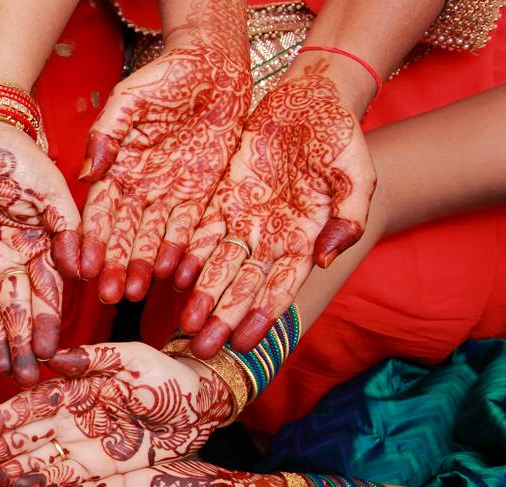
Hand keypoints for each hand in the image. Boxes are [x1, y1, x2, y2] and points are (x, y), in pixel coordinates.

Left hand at [0, 121, 79, 385]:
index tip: (48, 355)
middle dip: (17, 349)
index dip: (45, 326)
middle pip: (12, 315)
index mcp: (36, 251)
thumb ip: (69, 230)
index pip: (44, 297)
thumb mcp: (50, 190)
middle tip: (21, 380)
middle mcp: (7, 265)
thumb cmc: (15, 155)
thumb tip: (86, 270)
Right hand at [0, 343, 230, 486]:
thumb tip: (53, 359)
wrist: (203, 407)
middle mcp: (72, 420)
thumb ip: (97, 357)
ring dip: (4, 474)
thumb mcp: (138, 361)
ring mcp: (82, 447)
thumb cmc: (170, 378)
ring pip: (35, 462)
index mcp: (76, 389)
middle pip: (24, 438)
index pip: (31, 405)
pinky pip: (61, 483)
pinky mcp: (98, 472)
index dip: (2, 419)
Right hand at [78, 11, 249, 302]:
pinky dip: (180, 250)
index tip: (83, 267)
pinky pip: (190, 227)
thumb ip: (105, 134)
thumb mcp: (127, 100)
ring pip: (154, 237)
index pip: (99, 212)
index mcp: (116, 169)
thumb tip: (86, 173)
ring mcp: (170, 194)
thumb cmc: (164, 77)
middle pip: (124, 234)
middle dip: (115, 265)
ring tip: (136, 292)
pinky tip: (172, 273)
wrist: (213, 67)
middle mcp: (140, 188)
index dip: (91, 240)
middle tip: (108, 295)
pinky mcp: (201, 194)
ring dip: (143, 265)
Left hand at [177, 60, 375, 356]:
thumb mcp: (356, 172)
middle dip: (223, 317)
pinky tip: (171, 276)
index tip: (243, 342)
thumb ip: (350, 214)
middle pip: (242, 284)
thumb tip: (327, 256)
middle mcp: (269, 235)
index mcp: (304, 236)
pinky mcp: (219, 196)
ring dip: (201, 295)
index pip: (280, 285)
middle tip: (202, 347)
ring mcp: (242, 217)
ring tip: (183, 323)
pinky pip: (199, 230)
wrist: (309, 97)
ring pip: (216, 264)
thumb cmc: (340, 135)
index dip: (262, 314)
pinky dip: (187, 254)